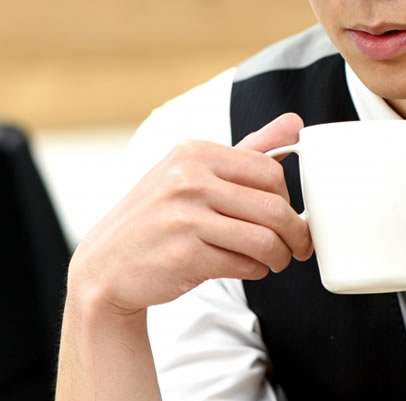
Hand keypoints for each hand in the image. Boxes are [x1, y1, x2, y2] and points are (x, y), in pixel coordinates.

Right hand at [68, 112, 311, 316]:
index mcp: (194, 153)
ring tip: (276, 261)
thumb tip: (296, 124)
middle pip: (274, 208)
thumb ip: (248, 149)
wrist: (108, 265)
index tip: (289, 216)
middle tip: (297, 248)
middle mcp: (188, 180)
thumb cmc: (160, 218)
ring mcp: (185, 218)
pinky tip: (247, 268)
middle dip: (295, 234)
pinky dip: (256, 271)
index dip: (289, 199)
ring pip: (265, 240)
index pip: (270, 171)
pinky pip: (245, 265)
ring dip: (280, 257)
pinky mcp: (186, 256)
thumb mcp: (194, 173)